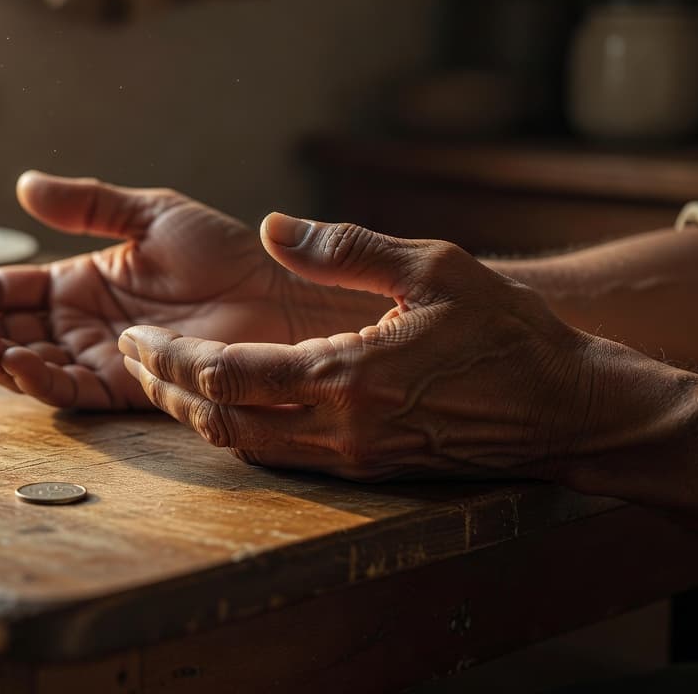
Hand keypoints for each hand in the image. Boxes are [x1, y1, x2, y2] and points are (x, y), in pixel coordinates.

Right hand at [0, 172, 387, 409]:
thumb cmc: (223, 251)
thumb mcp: (148, 214)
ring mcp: (99, 359)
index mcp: (80, 283)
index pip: (7, 287)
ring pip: (26, 363)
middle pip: (4, 328)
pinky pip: (69, 389)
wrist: (279, 295)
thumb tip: (23, 185)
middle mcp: (81, 325)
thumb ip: (87, 204)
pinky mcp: (125, 389)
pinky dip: (35, 376)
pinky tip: (10, 357)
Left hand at [118, 215, 603, 479]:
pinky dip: (240, 431)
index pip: (227, 377)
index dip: (168, 361)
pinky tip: (224, 402)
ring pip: (246, 448)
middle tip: (129, 357)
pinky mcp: (367, 471)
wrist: (568, 411)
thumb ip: (347, 247)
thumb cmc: (508, 333)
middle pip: (221, 422)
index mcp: (348, 377)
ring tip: (161, 378)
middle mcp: (341, 429)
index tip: (134, 337)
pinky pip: (281, 458)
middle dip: (165, 391)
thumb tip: (276, 226)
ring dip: (196, 416)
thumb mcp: (434, 266)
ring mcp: (353, 459)